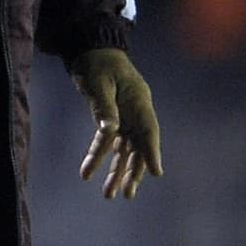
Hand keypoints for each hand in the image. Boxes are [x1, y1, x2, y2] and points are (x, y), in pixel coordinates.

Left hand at [71, 49, 162, 200]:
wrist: (90, 51)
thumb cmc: (98, 63)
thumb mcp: (99, 83)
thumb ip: (105, 107)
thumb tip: (109, 132)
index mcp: (139, 101)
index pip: (149, 131)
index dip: (153, 152)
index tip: (157, 173)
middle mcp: (135, 112)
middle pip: (138, 146)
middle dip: (133, 171)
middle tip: (127, 194)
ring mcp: (124, 117)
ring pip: (123, 149)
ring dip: (116, 171)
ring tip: (109, 194)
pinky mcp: (111, 119)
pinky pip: (106, 142)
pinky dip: (98, 157)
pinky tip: (88, 172)